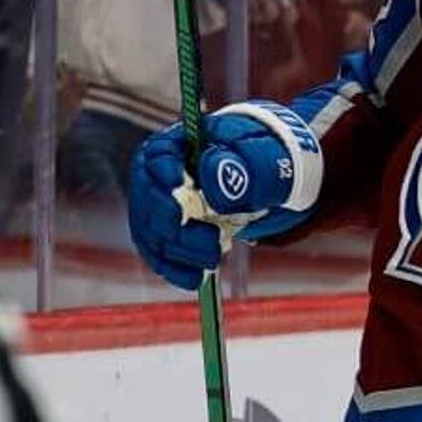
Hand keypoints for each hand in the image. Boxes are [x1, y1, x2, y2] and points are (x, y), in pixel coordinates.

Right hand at [127, 101, 324, 289]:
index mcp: (183, 142)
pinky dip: (174, 268)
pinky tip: (194, 278)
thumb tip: (213, 187)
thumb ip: (242, 167)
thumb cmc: (266, 160)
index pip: (157, 155)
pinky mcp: (169, 232)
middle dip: (173, 226)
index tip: (178, 204)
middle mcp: (164, 173)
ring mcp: (163, 204)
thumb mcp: (264, 158)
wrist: (273, 180)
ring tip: (212, 259)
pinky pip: (160, 252)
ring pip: (152, 231)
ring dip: (177, 251)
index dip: (162, 179)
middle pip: (149, 199)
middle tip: (208, 242)